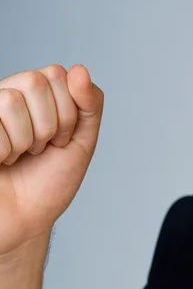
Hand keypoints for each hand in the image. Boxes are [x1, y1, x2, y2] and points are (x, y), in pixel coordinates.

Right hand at [0, 64, 103, 256]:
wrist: (25, 217)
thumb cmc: (49, 183)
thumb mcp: (80, 143)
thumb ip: (89, 106)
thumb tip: (81, 70)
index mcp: (35, 96)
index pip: (57, 75)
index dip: (68, 115)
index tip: (60, 141)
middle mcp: (7, 95)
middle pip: (36, 81)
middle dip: (49, 125)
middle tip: (40, 149)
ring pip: (13, 100)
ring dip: (26, 140)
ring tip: (20, 156)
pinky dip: (6, 150)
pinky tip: (1, 160)